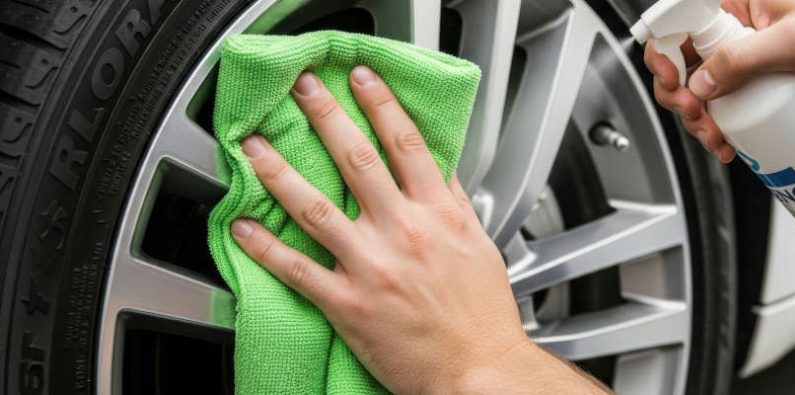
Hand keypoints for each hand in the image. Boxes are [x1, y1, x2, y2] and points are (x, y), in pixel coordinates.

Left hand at [229, 68, 608, 393]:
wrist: (478, 370)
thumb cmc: (482, 315)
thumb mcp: (479, 244)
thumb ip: (453, 201)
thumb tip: (437, 166)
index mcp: (438, 214)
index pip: (406, 143)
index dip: (380, 103)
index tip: (360, 78)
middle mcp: (403, 232)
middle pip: (356, 160)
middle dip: (325, 116)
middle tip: (301, 89)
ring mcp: (372, 266)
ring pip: (315, 207)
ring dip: (278, 172)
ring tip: (254, 148)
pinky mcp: (348, 303)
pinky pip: (297, 269)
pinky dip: (265, 247)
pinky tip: (242, 227)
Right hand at [644, 0, 794, 162]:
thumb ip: (744, 58)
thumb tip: (701, 82)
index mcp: (737, 4)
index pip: (680, 22)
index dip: (664, 52)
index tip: (670, 78)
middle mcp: (735, 31)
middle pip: (682, 63)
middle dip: (679, 95)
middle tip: (695, 113)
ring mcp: (744, 62)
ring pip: (699, 92)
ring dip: (698, 120)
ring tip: (717, 136)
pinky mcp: (755, 89)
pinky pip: (724, 109)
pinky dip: (718, 130)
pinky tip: (727, 143)